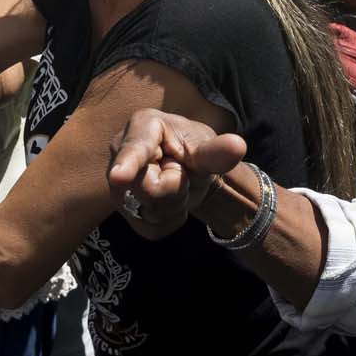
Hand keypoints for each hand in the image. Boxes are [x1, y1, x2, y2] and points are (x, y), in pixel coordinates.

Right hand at [107, 109, 247, 239]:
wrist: (192, 173)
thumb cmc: (197, 151)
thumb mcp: (208, 149)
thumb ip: (217, 151)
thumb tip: (238, 145)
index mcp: (142, 126)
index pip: (135, 149)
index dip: (127, 164)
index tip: (119, 177)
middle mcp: (119, 153)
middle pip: (147, 189)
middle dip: (176, 189)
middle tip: (182, 173)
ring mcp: (117, 183)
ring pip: (148, 212)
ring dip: (173, 206)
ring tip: (176, 186)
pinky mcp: (123, 208)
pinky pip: (150, 228)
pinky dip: (168, 221)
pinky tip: (169, 203)